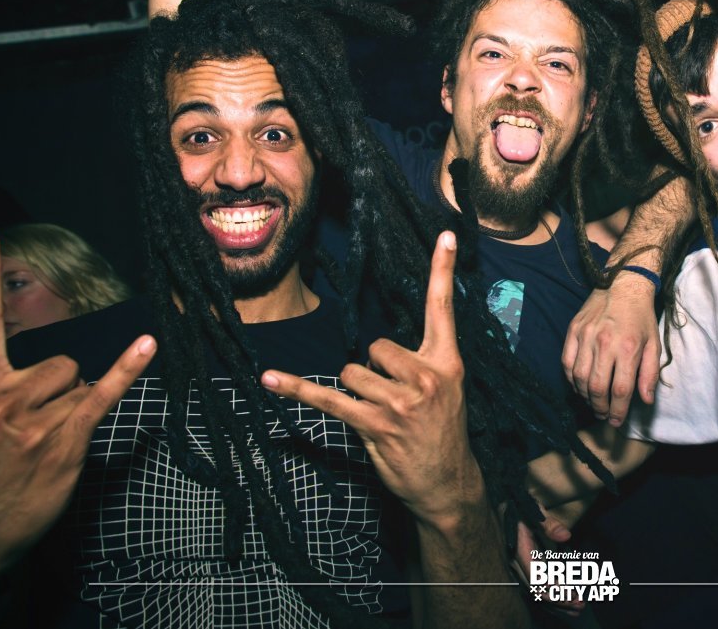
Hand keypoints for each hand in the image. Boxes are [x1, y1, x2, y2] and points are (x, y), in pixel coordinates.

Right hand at [0, 232, 154, 580]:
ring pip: (75, 381)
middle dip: (56, 389)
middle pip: (56, 361)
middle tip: (31, 432)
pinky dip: (126, 368)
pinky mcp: (62, 440)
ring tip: (42, 446)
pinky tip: (146, 344)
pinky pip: (101, 393)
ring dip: (70, 409)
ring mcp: (29, 419)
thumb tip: (45, 365)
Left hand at [261, 231, 484, 525]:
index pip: (442, 308)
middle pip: (375, 345)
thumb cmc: (441, 432)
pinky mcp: (375, 423)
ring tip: (381, 414)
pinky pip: (328, 399)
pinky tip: (270, 378)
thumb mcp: (448, 390)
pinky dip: (297, 389)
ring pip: (353, 371)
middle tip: (393, 399)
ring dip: (357, 391)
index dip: (442, 269)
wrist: (447, 483)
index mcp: (448, 362)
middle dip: (373, 369)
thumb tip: (378, 349)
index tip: (444, 234)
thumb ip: (422, 361)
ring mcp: (401, 402)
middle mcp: (427, 377)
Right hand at [511, 509, 583, 616]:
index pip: (536, 578)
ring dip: (557, 602)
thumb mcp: (534, 509)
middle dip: (560, 600)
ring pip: (536, 592)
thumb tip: (566, 536)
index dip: (555, 589)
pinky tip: (564, 602)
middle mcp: (515, 563)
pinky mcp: (522, 567)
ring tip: (577, 608)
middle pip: (537, 590)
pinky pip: (535, 587)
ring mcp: (517, 567)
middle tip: (581, 604)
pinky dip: (550, 596)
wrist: (502, 502)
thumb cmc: (518, 505)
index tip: (573, 594)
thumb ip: (549, 524)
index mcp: (519, 551)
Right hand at [562, 276, 659, 426]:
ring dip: (585, 396)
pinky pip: (566, 362)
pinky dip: (571, 379)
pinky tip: (579, 385)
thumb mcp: (654, 344)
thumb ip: (649, 374)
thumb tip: (645, 400)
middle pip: (597, 387)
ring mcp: (585, 336)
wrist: (623, 285)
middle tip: (604, 415)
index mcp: (627, 347)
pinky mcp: (573, 330)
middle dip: (600, 408)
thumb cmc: (641, 317)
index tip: (616, 421)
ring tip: (594, 402)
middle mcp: (604, 343)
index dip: (618, 411)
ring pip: (578, 378)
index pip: (620, 389)